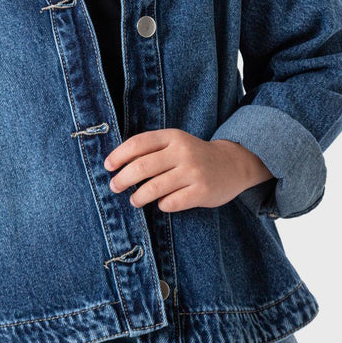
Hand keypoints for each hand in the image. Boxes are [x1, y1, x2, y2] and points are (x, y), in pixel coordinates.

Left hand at [104, 129, 273, 212]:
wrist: (233, 164)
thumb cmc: (195, 155)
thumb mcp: (176, 143)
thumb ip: (152, 149)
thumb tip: (118, 164)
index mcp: (173, 137)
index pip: (138, 143)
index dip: (119, 155)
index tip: (108, 166)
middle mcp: (182, 152)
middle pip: (142, 167)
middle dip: (122, 179)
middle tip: (114, 186)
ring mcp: (193, 172)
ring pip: (154, 188)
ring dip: (138, 197)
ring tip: (134, 200)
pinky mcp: (202, 192)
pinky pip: (171, 203)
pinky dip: (162, 205)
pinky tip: (162, 203)